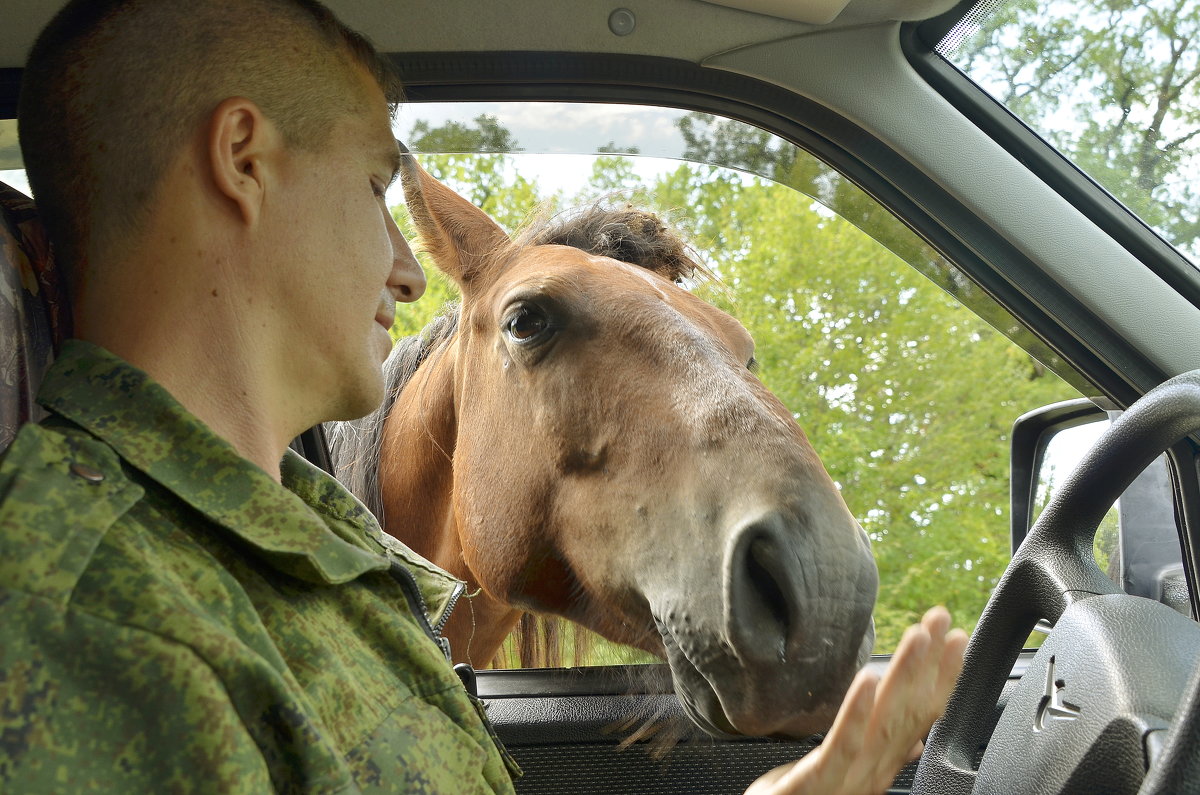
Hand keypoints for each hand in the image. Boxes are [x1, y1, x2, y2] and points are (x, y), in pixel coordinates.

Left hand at [745, 606, 966, 794]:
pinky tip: (868, 679)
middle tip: (941, 621)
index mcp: (880, 764)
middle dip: (929, 663)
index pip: (921, 715)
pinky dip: (857, 712)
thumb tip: (916, 741)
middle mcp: (872, 770)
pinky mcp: (816, 784)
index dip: (942, 677)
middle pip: (909, 712)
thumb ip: (882, 754)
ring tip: (918, 638)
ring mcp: (848, 779)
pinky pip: (840, 746)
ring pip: (884, 724)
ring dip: (905, 678)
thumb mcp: (845, 771)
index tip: (957, 638)